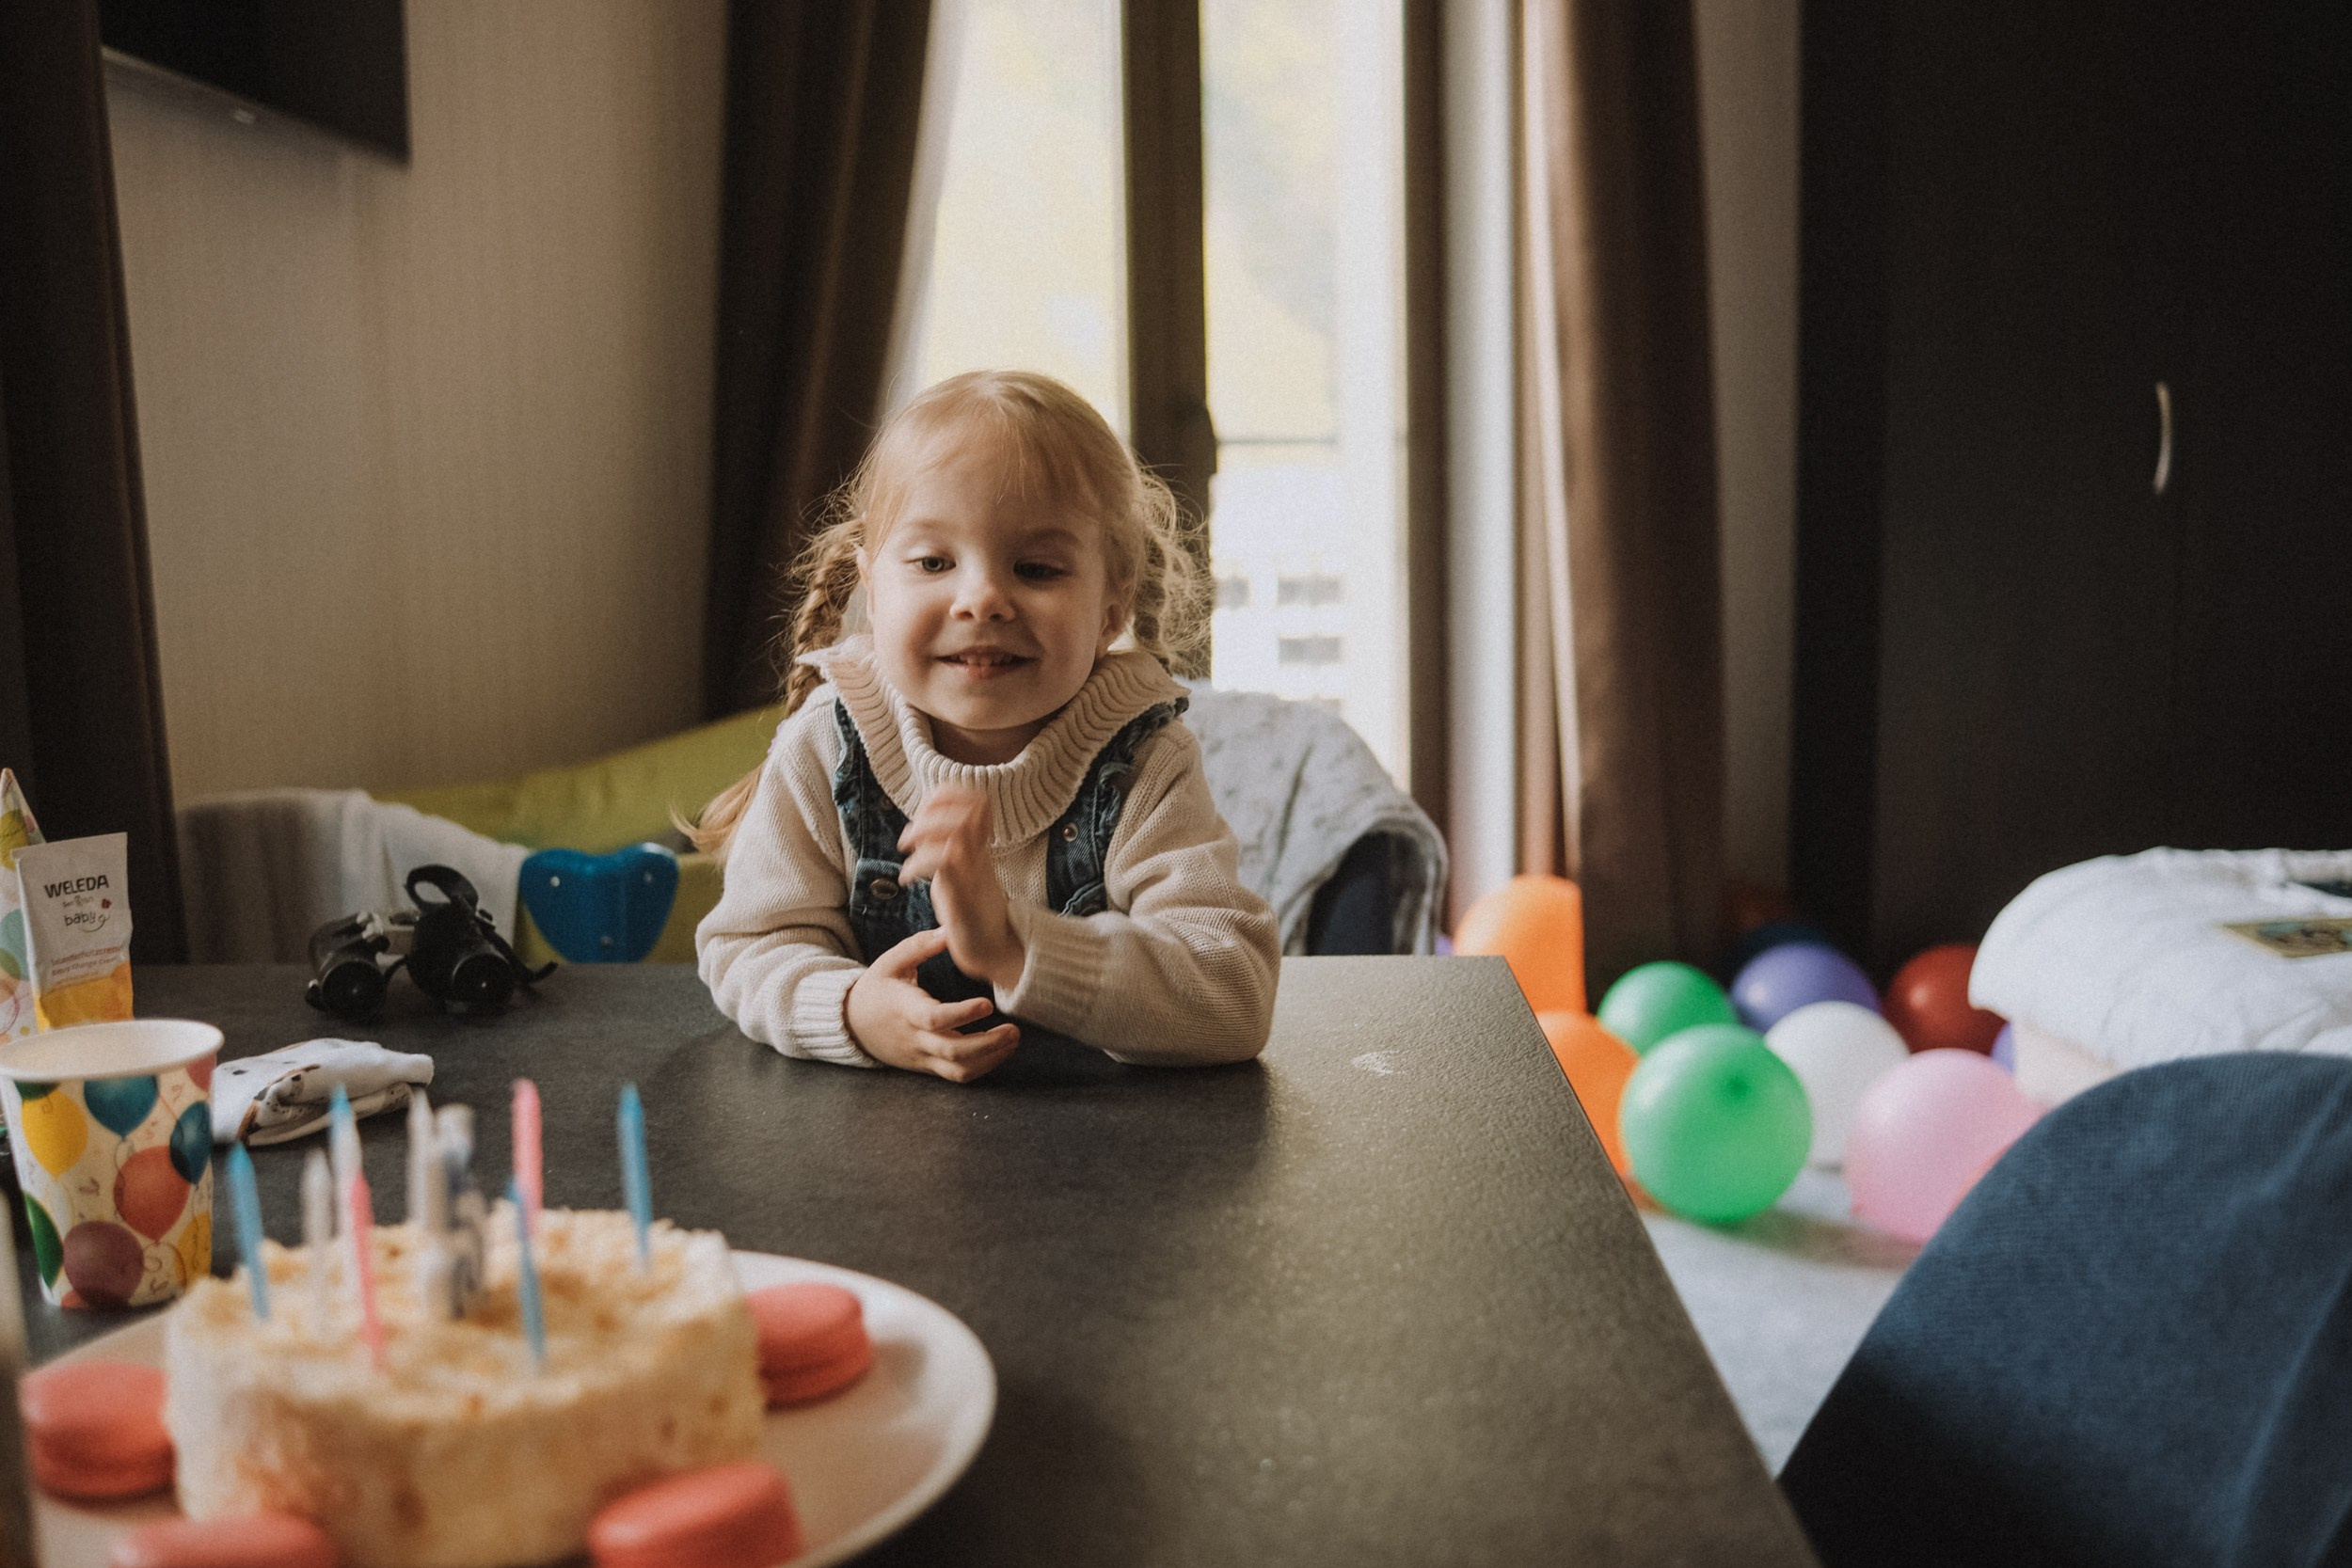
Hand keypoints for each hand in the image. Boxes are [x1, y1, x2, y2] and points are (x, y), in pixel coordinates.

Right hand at [845, 928, 1020, 1081]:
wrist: (852, 1024)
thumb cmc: (876, 989)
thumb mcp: (891, 961)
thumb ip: (920, 945)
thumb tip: (950, 930)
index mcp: (906, 1010)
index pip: (935, 1019)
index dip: (963, 1014)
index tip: (988, 1004)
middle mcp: (915, 1038)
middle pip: (953, 1052)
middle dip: (988, 1045)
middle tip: (1014, 1030)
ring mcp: (921, 1056)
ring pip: (958, 1070)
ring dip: (990, 1059)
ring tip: (1012, 1040)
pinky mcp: (927, 1066)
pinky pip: (956, 1075)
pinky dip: (982, 1067)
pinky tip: (1000, 1050)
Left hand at [897, 785, 1025, 992]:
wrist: (994, 947)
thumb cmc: (974, 910)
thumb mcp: (964, 870)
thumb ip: (952, 847)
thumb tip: (925, 827)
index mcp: (980, 846)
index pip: (977, 798)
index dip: (949, 792)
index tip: (926, 808)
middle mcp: (980, 855)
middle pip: (967, 808)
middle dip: (931, 810)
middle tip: (910, 834)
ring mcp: (973, 874)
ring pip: (956, 831)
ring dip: (923, 832)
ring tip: (906, 848)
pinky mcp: (963, 897)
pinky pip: (944, 864)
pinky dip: (916, 865)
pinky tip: (906, 878)